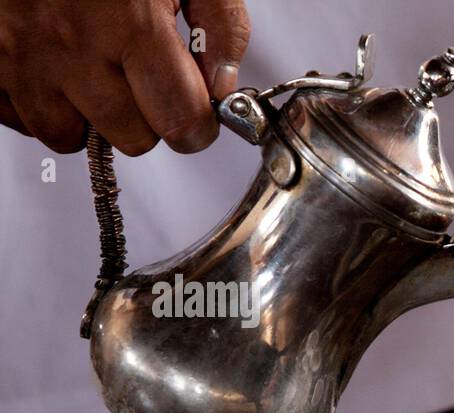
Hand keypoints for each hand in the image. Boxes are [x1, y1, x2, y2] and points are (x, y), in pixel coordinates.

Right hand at [0, 0, 249, 154]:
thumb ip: (220, 25)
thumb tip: (221, 86)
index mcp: (128, 21)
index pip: (180, 122)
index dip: (196, 125)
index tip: (195, 113)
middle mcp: (69, 45)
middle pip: (131, 138)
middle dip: (144, 115)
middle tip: (136, 71)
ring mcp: (18, 57)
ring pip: (69, 135)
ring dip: (86, 113)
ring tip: (88, 62)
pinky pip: (18, 118)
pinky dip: (38, 100)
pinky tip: (51, 62)